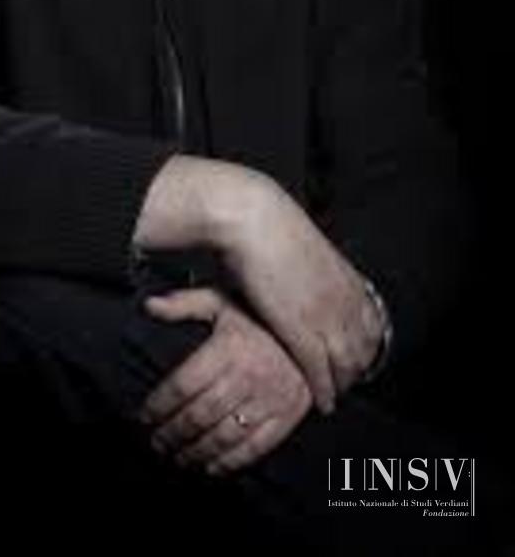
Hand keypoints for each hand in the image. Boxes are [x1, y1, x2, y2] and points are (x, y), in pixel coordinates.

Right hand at [135, 156, 383, 412]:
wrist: (251, 217)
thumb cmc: (266, 223)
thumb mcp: (303, 246)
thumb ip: (311, 268)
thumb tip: (304, 272)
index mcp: (346, 277)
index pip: (371, 323)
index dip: (367, 345)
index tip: (358, 356)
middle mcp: (343, 300)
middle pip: (364, 348)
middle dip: (358, 369)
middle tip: (347, 383)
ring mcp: (324, 317)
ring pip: (347, 364)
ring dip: (342, 384)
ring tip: (334, 396)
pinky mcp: (299, 331)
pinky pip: (320, 372)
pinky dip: (324, 391)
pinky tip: (323, 403)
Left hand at [138, 287, 311, 476]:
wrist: (312, 326)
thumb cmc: (259, 315)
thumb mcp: (221, 300)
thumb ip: (184, 304)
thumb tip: (149, 306)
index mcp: (227, 348)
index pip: (182, 385)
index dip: (159, 405)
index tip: (145, 416)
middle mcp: (247, 376)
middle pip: (198, 415)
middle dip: (172, 433)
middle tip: (157, 442)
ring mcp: (269, 398)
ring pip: (223, 435)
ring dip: (195, 452)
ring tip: (178, 457)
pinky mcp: (287, 415)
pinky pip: (255, 447)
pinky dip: (230, 462)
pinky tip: (211, 467)